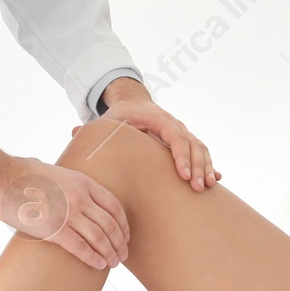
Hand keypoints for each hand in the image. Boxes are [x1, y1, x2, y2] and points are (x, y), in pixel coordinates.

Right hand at [0, 146, 128, 269]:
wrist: (1, 177)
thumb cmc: (22, 174)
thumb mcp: (55, 171)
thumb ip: (67, 180)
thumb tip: (68, 185)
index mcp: (83, 182)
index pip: (114, 206)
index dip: (123, 224)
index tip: (125, 235)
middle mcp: (80, 198)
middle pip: (110, 224)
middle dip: (119, 242)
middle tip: (122, 255)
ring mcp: (69, 213)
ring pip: (100, 238)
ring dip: (110, 253)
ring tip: (113, 263)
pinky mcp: (54, 229)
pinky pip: (81, 248)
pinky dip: (93, 258)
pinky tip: (99, 265)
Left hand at [80, 78, 221, 190]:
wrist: (132, 102)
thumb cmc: (120, 116)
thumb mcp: (108, 121)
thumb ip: (94, 130)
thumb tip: (73, 133)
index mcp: (158, 118)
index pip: (175, 136)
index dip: (181, 155)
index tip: (184, 175)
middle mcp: (173, 124)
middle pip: (193, 143)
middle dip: (198, 166)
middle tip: (197, 187)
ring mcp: (181, 131)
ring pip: (200, 147)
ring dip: (206, 166)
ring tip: (207, 187)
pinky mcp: (184, 140)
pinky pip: (201, 151)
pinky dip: (209, 164)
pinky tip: (216, 179)